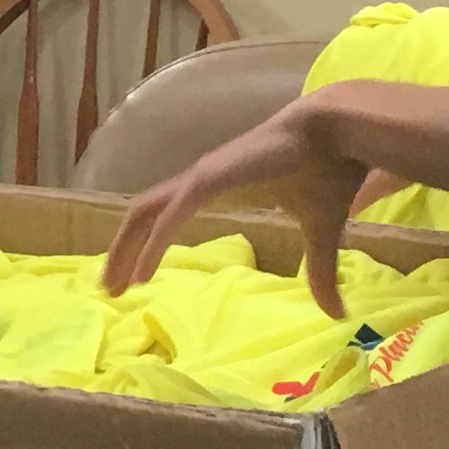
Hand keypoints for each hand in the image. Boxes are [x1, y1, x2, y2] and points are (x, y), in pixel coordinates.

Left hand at [102, 95, 375, 317]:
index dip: (144, 244)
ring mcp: (202, 177)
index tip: (134, 279)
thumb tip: (338, 314)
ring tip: (114, 287)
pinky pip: (170, 217)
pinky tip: (141, 274)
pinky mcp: (209, 178)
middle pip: (143, 215)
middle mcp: (200, 179)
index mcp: (216, 186)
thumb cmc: (330, 174)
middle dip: (121, 250)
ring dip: (124, 249)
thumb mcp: (321, 234)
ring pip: (145, 214)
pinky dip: (152, 245)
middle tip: (108, 289)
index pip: (165, 216)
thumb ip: (319, 273)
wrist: (340, 135)